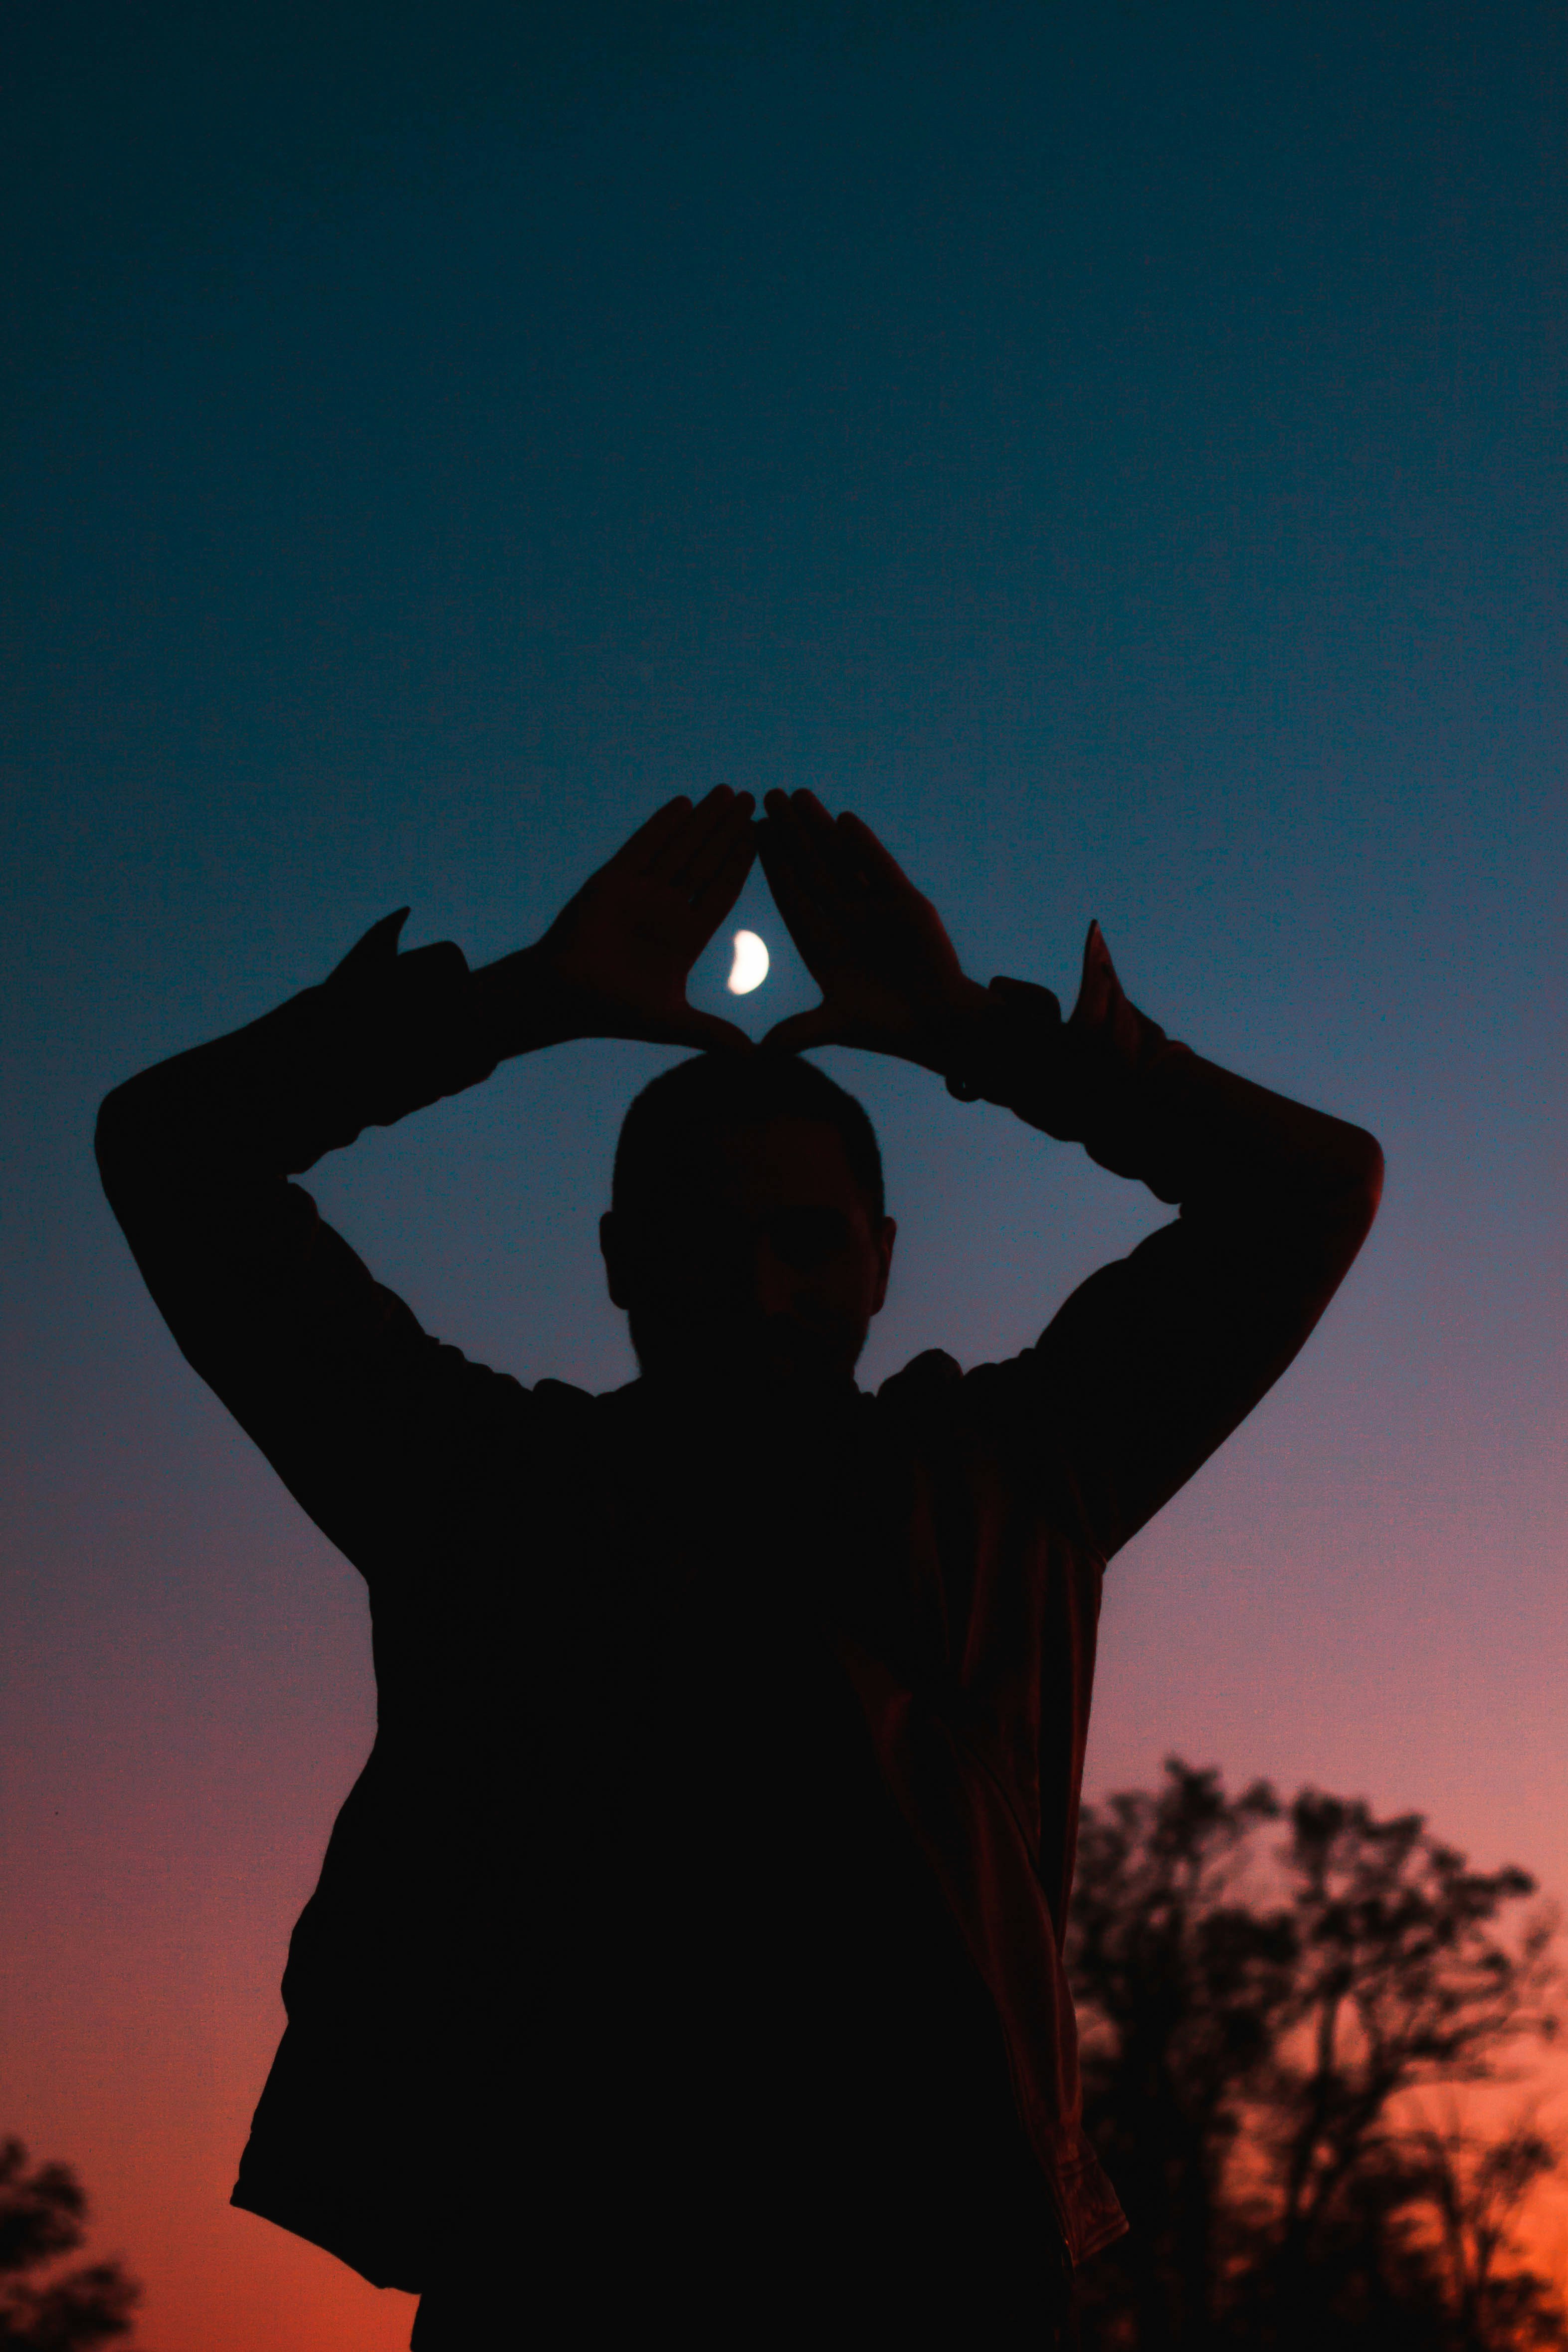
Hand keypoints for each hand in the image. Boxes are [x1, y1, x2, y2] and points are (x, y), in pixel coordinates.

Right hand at [503, 788, 757, 1051]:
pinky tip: (684, 803)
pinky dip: (663, 825)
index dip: (743, 866)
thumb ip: (713, 1034)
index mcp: (686, 936)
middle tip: (756, 801)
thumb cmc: (612, 1011)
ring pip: (680, 848)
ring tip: (729, 793)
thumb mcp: (672, 1022)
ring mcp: (641, 892)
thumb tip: (756, 1059)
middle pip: (707, 861)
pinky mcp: (613, 880)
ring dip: (704, 821)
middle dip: (730, 832)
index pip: (722, 892)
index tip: (766, 840)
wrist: (562, 997)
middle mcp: (667, 909)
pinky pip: (643, 846)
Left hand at [754, 790, 987, 1063]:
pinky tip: (843, 820)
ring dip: (819, 828)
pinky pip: (878, 869)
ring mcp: (873, 908)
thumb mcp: (837, 1026)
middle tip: (766, 797)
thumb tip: (760, 1052)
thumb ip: (800, 1031)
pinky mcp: (905, 903)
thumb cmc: (888, 1027)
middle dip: (789, 834)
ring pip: (840, 860)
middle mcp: (844, 920)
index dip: (771, 865)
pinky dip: (862, 846)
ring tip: (797, 795)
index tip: (749, 835)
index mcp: (821, 944)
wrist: (939, 1024)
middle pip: (810, 868)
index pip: (790, 896)